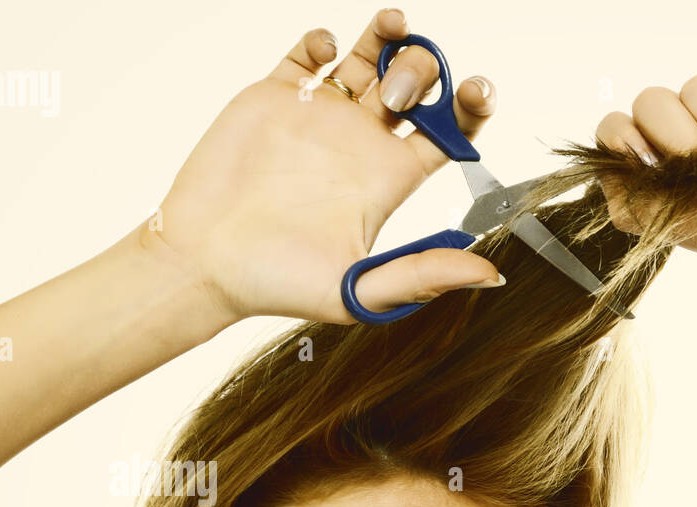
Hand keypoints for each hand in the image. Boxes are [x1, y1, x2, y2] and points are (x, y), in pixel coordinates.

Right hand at [138, 9, 504, 324]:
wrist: (204, 263)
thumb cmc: (279, 286)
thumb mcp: (361, 290)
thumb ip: (425, 275)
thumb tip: (492, 275)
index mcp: (386, 182)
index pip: (445, 136)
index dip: (468, 110)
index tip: (478, 89)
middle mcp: (359, 146)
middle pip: (414, 88)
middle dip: (420, 72)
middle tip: (396, 93)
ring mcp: (318, 119)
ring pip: (366, 60)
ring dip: (386, 37)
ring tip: (392, 24)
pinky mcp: (273, 99)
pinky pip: (306, 55)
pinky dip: (321, 40)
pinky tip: (325, 48)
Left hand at [594, 68, 696, 298]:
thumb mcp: (689, 227)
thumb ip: (637, 199)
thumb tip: (605, 164)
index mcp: (661, 179)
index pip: (614, 132)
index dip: (627, 142)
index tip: (657, 167)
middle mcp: (687, 144)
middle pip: (649, 100)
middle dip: (683, 138)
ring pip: (696, 86)